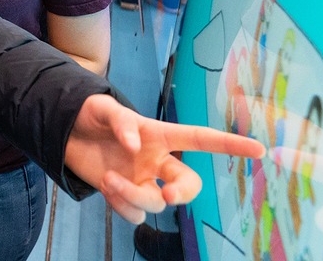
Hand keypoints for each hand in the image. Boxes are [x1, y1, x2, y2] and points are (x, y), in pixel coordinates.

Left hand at [64, 95, 263, 223]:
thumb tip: (134, 144)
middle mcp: (157, 162)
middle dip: (184, 193)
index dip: (229, 144)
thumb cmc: (88, 115)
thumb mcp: (100, 108)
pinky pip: (135, 214)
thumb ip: (120, 121)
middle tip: (168, 194)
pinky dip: (120, 205)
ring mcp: (143, 181)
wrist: (63, 132)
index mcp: (159, 135)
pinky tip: (105, 186)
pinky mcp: (125, 197)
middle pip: (189, 184)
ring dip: (134, 197)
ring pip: (158, 203)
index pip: (199, 139)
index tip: (258, 149)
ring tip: (109, 178)